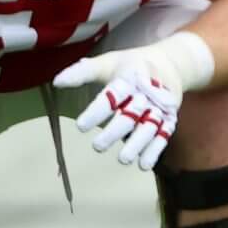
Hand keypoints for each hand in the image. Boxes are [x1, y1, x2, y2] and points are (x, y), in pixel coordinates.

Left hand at [53, 52, 183, 170]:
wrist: (171, 64)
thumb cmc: (131, 66)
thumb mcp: (108, 62)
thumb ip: (83, 72)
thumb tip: (56, 82)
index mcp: (130, 77)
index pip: (113, 94)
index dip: (97, 110)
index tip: (81, 126)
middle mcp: (146, 93)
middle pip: (132, 113)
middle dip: (116, 131)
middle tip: (98, 146)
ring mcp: (160, 107)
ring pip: (149, 126)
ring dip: (138, 144)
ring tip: (123, 159)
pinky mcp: (169, 119)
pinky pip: (164, 135)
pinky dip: (155, 150)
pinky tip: (144, 165)